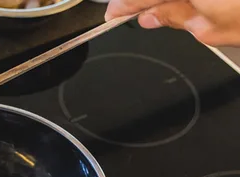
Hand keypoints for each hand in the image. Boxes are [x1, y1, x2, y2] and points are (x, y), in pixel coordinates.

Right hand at [105, 0, 239, 46]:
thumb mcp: (211, 28)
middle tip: (130, 13)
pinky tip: (172, 5)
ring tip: (151, 11)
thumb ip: (175, 16)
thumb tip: (149, 16)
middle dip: (140, 1)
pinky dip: (175, 1)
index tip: (111, 15)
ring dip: (157, 1)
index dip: (123, 5)